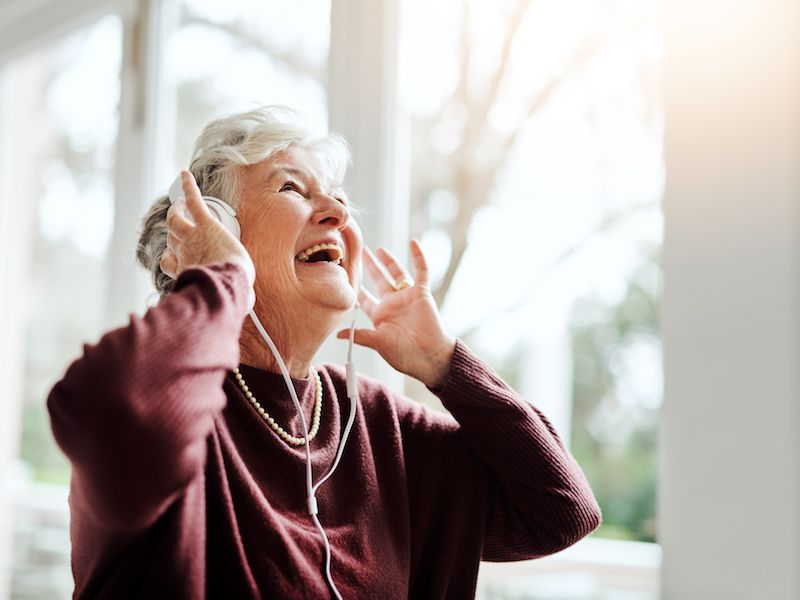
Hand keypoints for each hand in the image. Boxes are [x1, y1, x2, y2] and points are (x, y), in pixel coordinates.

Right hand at [160, 171, 255, 308]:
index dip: (171, 258)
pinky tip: (186, 174)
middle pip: (171, 238)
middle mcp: (183, 252)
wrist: (227, 282)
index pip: (169, 262)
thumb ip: (235, 296)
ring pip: (175, 219)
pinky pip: (193, 201)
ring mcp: (192, 236)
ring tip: (179, 202)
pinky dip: (188, 187)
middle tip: (178, 221)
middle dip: (173, 231)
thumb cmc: (228, 292)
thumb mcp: (229, 297)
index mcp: (185, 270)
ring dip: (176, 209)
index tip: (175, 258)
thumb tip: (248, 303)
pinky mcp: (205, 223)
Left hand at [336, 240, 455, 388]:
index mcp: (381, 315)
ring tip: (378, 249)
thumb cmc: (405, 354)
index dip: (357, 289)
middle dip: (369, 267)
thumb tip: (338, 334)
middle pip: (379, 280)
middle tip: (360, 252)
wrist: (429, 356)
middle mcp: (394, 303)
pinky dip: (418, 256)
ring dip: (388, 261)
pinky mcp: (422, 293)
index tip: (346, 277)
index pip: (366, 299)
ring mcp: (408, 297)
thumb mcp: (379, 343)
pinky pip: (421, 271)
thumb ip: (360, 335)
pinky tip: (413, 242)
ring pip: (397, 273)